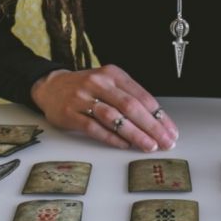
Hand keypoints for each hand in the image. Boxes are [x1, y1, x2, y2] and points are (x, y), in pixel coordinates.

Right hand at [30, 65, 179, 151]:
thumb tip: (156, 121)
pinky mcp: (70, 113)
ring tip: (148, 146)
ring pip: (114, 117)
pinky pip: (94, 127)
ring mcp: (83, 98)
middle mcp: (99, 83)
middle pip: (131, 107)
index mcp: (113, 74)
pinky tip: (123, 145)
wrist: (50, 86)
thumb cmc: (85, 88)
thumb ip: (129, 97)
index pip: (142, 96)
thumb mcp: (108, 83)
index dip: (159, 115)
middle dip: (152, 127)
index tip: (171, 130)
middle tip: (165, 141)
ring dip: (134, 134)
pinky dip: (111, 137)